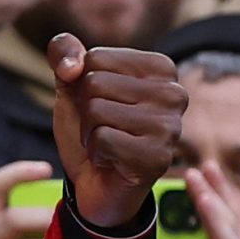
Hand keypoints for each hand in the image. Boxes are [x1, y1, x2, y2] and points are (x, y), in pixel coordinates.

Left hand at [48, 36, 184, 231]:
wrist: (95, 183)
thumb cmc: (90, 129)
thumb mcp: (71, 87)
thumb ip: (65, 55)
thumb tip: (73, 65)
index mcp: (160, 68)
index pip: (96, 57)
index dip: (81, 84)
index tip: (101, 104)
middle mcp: (175, 93)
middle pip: (95, 83)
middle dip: (85, 110)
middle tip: (102, 128)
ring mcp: (171, 127)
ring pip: (97, 111)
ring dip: (89, 132)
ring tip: (107, 144)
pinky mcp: (158, 157)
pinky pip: (102, 139)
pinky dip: (95, 152)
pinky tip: (111, 160)